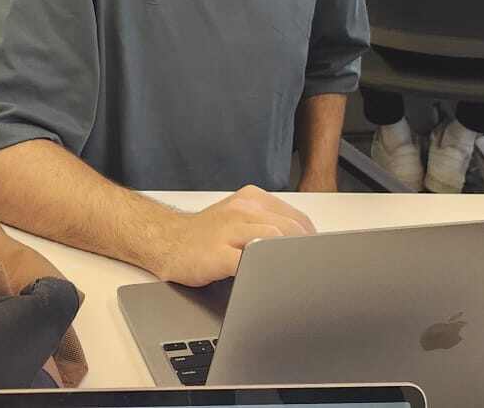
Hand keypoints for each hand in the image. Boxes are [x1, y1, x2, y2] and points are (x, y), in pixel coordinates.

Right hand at [154, 186, 315, 285]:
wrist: (166, 241)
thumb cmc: (206, 235)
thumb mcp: (239, 218)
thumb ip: (267, 224)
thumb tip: (302, 243)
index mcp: (251, 200)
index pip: (296, 218)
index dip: (311, 241)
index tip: (318, 257)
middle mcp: (242, 210)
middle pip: (290, 229)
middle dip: (305, 252)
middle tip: (312, 272)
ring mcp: (229, 230)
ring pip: (273, 240)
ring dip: (289, 260)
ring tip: (297, 277)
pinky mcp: (217, 254)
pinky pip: (248, 263)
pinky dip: (264, 273)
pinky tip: (271, 283)